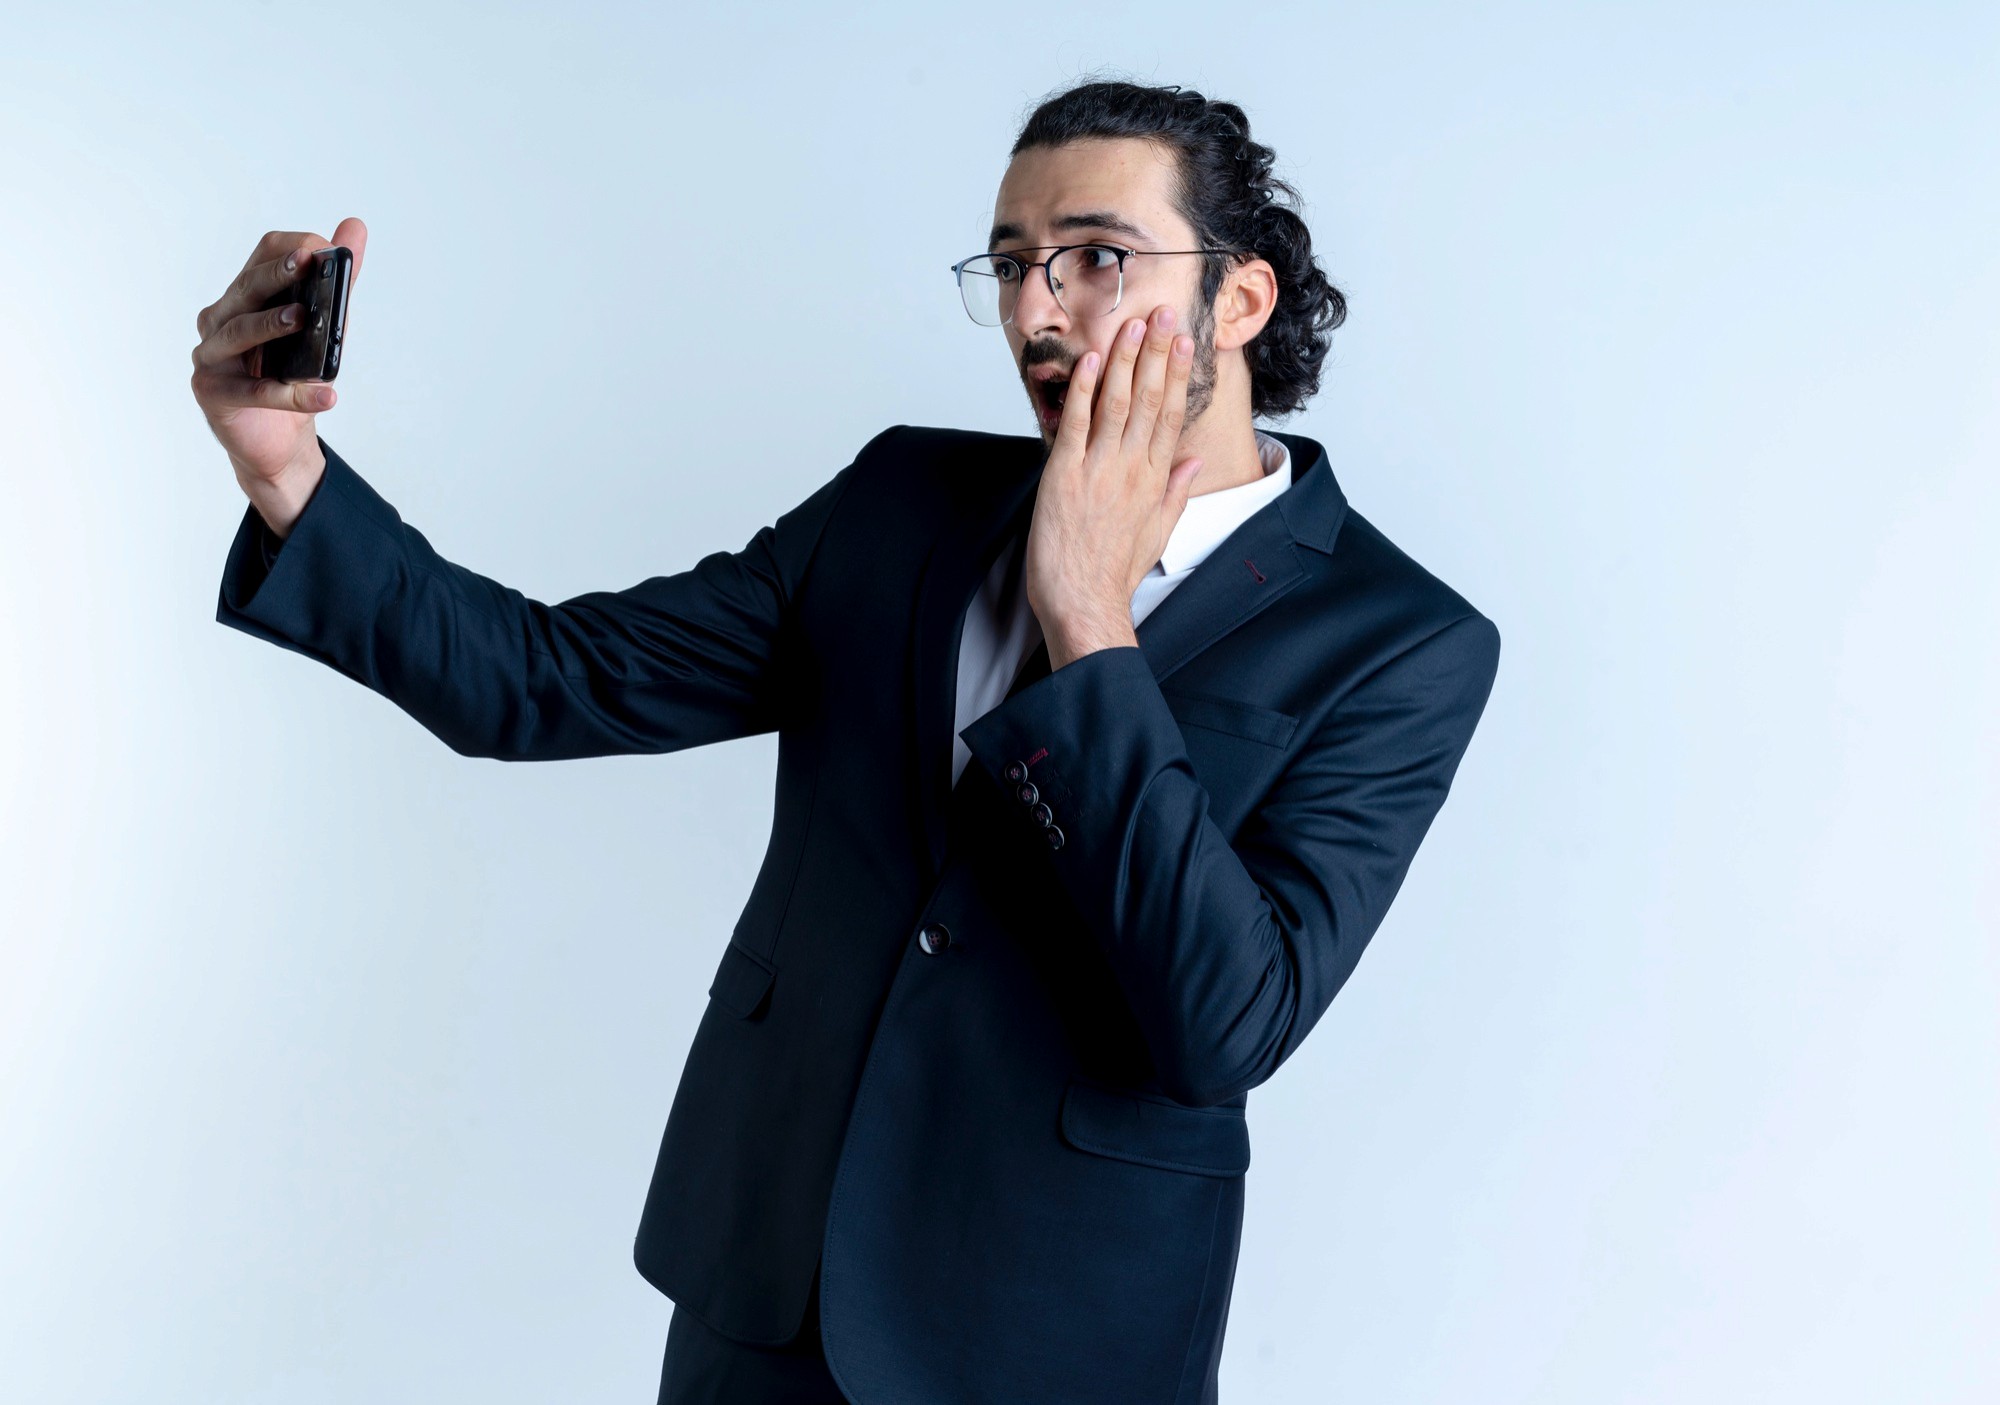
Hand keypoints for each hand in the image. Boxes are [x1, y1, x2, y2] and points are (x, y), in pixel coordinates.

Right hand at [190, 218, 368, 535]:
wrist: (277, 439)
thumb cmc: (292, 374)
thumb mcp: (320, 326)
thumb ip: (335, 282)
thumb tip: (354, 226)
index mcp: (244, 296)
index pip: (261, 257)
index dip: (290, 251)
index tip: (322, 248)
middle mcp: (219, 319)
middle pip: (247, 289)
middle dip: (277, 275)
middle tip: (307, 264)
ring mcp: (210, 355)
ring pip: (240, 332)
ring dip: (272, 324)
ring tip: (304, 319)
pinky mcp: (213, 393)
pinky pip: (253, 391)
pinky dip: (291, 395)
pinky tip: (325, 395)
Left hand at [1022, 303, 1204, 667]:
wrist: (1084, 601)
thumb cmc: (1115, 572)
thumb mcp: (1157, 533)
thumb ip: (1175, 492)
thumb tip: (1193, 463)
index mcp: (1155, 480)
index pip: (1171, 414)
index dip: (1177, 374)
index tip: (1185, 342)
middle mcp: (1132, 468)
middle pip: (1148, 399)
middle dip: (1157, 352)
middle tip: (1163, 313)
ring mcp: (1099, 469)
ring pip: (1116, 403)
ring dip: (1124, 360)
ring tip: (1132, 325)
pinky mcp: (1065, 475)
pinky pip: (1076, 423)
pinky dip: (1083, 390)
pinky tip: (1090, 361)